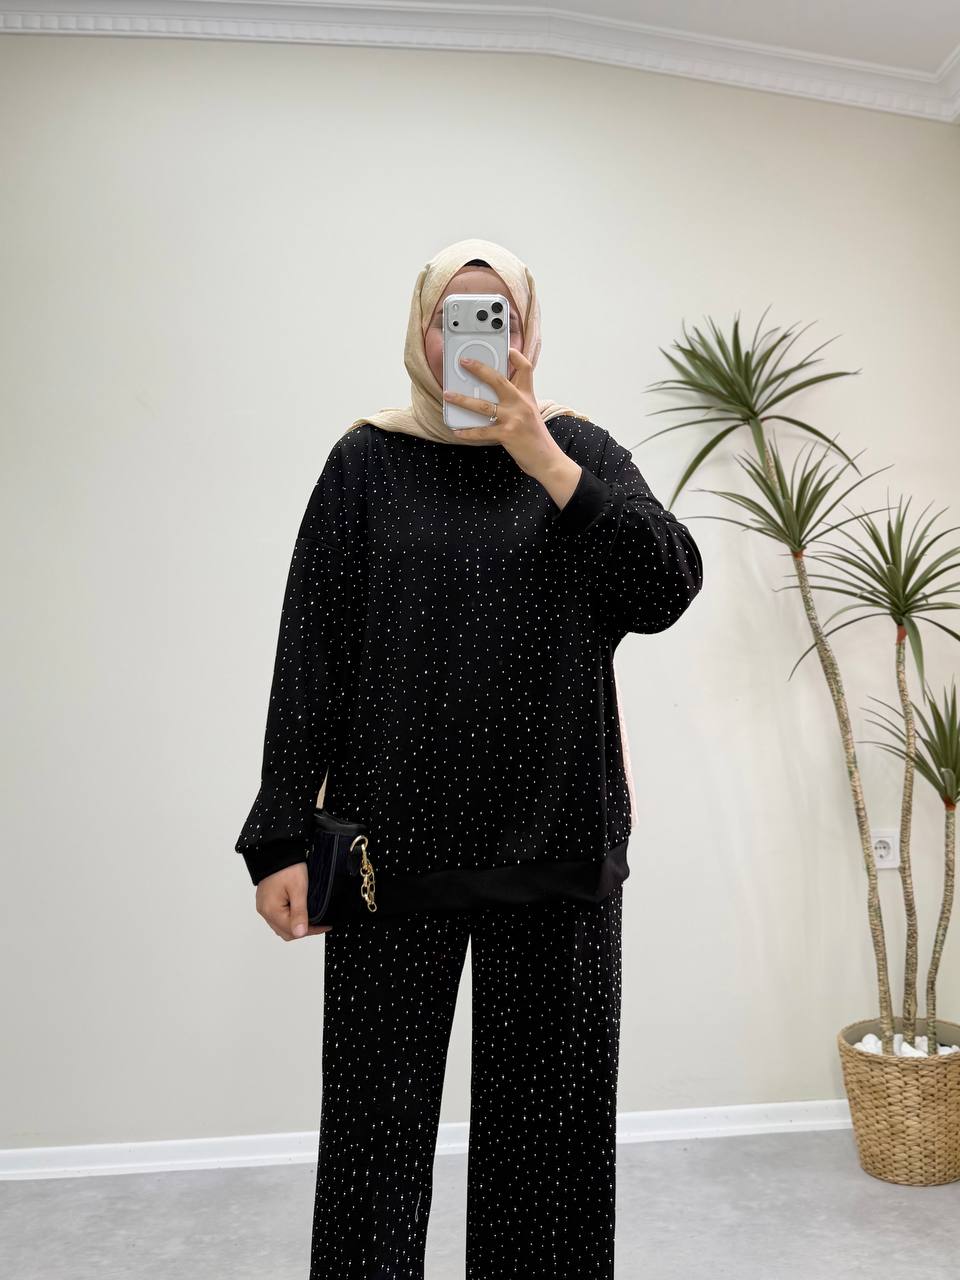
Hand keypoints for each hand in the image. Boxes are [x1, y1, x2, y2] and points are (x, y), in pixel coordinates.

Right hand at [256, 862, 330, 938]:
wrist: (276, 850)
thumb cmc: (287, 867)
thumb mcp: (298, 889)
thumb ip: (299, 913)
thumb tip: (300, 933)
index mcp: (271, 910)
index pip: (292, 931)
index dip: (311, 931)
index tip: (325, 925)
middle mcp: (265, 911)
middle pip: (285, 932)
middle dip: (304, 930)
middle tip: (321, 923)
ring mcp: (264, 907)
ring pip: (281, 926)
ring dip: (296, 925)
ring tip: (312, 919)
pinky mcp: (265, 902)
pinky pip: (277, 917)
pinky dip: (289, 919)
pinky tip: (299, 914)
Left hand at [441, 347, 563, 478]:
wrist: (546, 459)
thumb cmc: (535, 438)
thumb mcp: (530, 413)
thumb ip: (516, 402)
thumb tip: (492, 396)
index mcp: (527, 396)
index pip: (526, 369)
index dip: (517, 357)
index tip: (507, 349)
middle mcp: (521, 403)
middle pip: (498, 379)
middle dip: (479, 369)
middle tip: (464, 362)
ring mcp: (514, 418)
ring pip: (483, 405)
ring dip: (462, 400)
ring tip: (448, 395)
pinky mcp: (507, 434)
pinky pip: (482, 431)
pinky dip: (468, 432)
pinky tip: (456, 430)